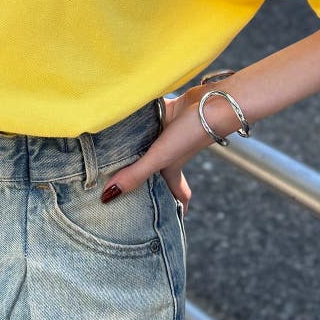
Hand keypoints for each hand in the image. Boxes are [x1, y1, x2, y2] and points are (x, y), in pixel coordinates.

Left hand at [99, 87, 236, 215]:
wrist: (211, 101)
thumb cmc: (191, 133)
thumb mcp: (161, 157)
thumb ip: (136, 174)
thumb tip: (108, 197)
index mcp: (172, 167)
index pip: (176, 192)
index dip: (176, 205)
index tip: (173, 217)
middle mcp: (170, 150)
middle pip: (156, 166)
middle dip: (145, 173)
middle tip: (125, 181)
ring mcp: (168, 130)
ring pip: (149, 139)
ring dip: (136, 141)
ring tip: (114, 145)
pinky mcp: (168, 110)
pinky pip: (150, 115)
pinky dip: (140, 115)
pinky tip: (124, 112)